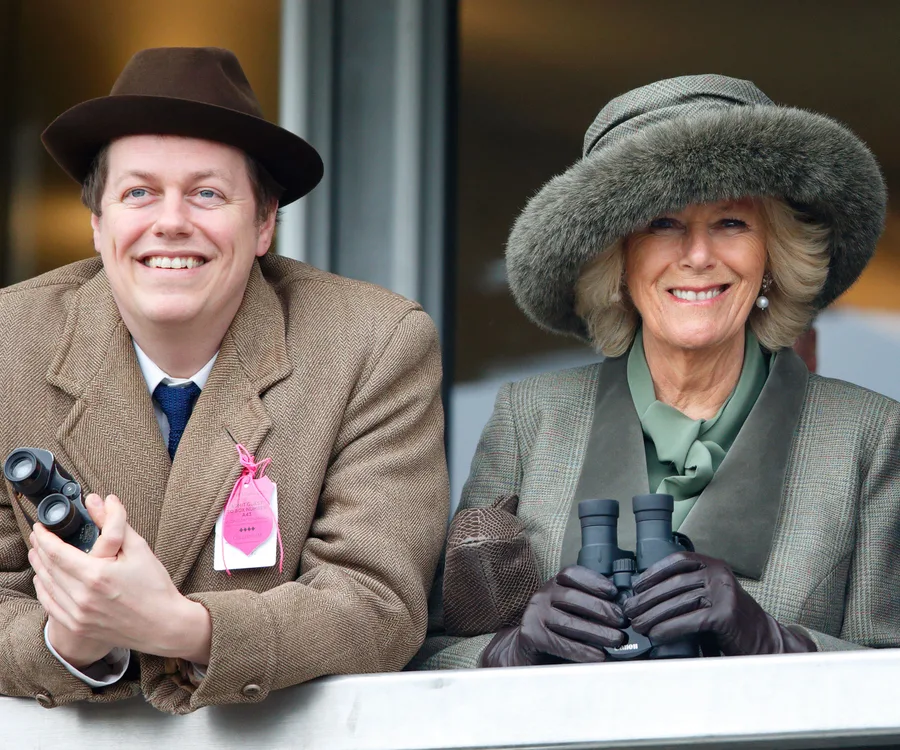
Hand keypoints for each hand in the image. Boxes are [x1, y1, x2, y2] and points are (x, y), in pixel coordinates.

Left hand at [29, 494, 211, 663]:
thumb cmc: (154, 586)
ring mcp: (78, 615)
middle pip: (48, 568)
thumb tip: (97, 500)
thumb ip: (114, 522)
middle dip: (40, 549)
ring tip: (37, 553)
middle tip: (38, 536)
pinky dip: (43, 590)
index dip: (45, 537)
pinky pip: (50, 606)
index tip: (41, 526)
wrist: (164, 625)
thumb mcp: (138, 548)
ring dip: (39, 567)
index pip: (57, 552)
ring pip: (47, 586)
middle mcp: (82, 597)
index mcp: (97, 575)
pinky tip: (44, 579)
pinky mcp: (78, 626)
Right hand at [480, 565, 625, 666]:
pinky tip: (598, 656)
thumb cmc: (555, 631)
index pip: (572, 574)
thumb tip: (620, 610)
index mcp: (553, 585)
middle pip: (573, 598)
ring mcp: (534, 614)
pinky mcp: (531, 635)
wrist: (525, 652)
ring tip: (617, 640)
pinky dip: (582, 651)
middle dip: (601, 609)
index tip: (613, 592)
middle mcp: (541, 595)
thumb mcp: (569, 611)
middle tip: (622, 622)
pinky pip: (560, 643)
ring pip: (569, 622)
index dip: (594, 581)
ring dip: (597, 632)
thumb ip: (587, 606)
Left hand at [623, 552, 815, 655]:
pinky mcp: (725, 614)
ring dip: (653, 616)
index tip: (636, 585)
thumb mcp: (711, 594)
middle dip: (647, 598)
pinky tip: (656, 635)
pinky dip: (668, 629)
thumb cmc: (731, 620)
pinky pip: (689, 621)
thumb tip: (647, 594)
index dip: (654, 572)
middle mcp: (719, 574)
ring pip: (678, 603)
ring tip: (638, 624)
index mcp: (713, 565)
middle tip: (629, 610)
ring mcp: (723, 593)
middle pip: (673, 584)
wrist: (764, 640)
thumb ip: (688, 588)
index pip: (678, 560)